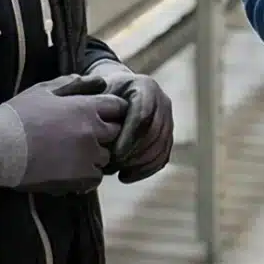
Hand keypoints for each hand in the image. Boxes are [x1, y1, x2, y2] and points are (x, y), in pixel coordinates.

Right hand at [0, 73, 125, 192]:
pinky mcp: (80, 178)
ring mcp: (89, 156)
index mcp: (86, 107)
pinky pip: (96, 177)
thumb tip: (94, 81)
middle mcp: (93, 131)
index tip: (102, 115)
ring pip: (106, 156)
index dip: (112, 110)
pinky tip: (70, 170)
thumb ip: (71, 84)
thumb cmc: (17, 116)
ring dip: (96, 155)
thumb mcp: (42, 91)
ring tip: (74, 154)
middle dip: (105, 132)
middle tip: (85, 135)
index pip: (118, 106)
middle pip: (116, 132)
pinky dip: (87, 174)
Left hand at [85, 56, 173, 183]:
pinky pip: (162, 157)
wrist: (116, 92)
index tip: (114, 154)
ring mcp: (168, 119)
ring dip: (139, 164)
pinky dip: (145, 170)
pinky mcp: (167, 136)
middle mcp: (162, 101)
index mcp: (145, 87)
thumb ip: (99, 108)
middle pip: (155, 133)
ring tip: (116, 172)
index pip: (143, 115)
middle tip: (113, 166)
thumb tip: (96, 132)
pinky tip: (125, 176)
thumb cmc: (102, 95)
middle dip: (135, 153)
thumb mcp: (98, 94)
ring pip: (160, 147)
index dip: (130, 137)